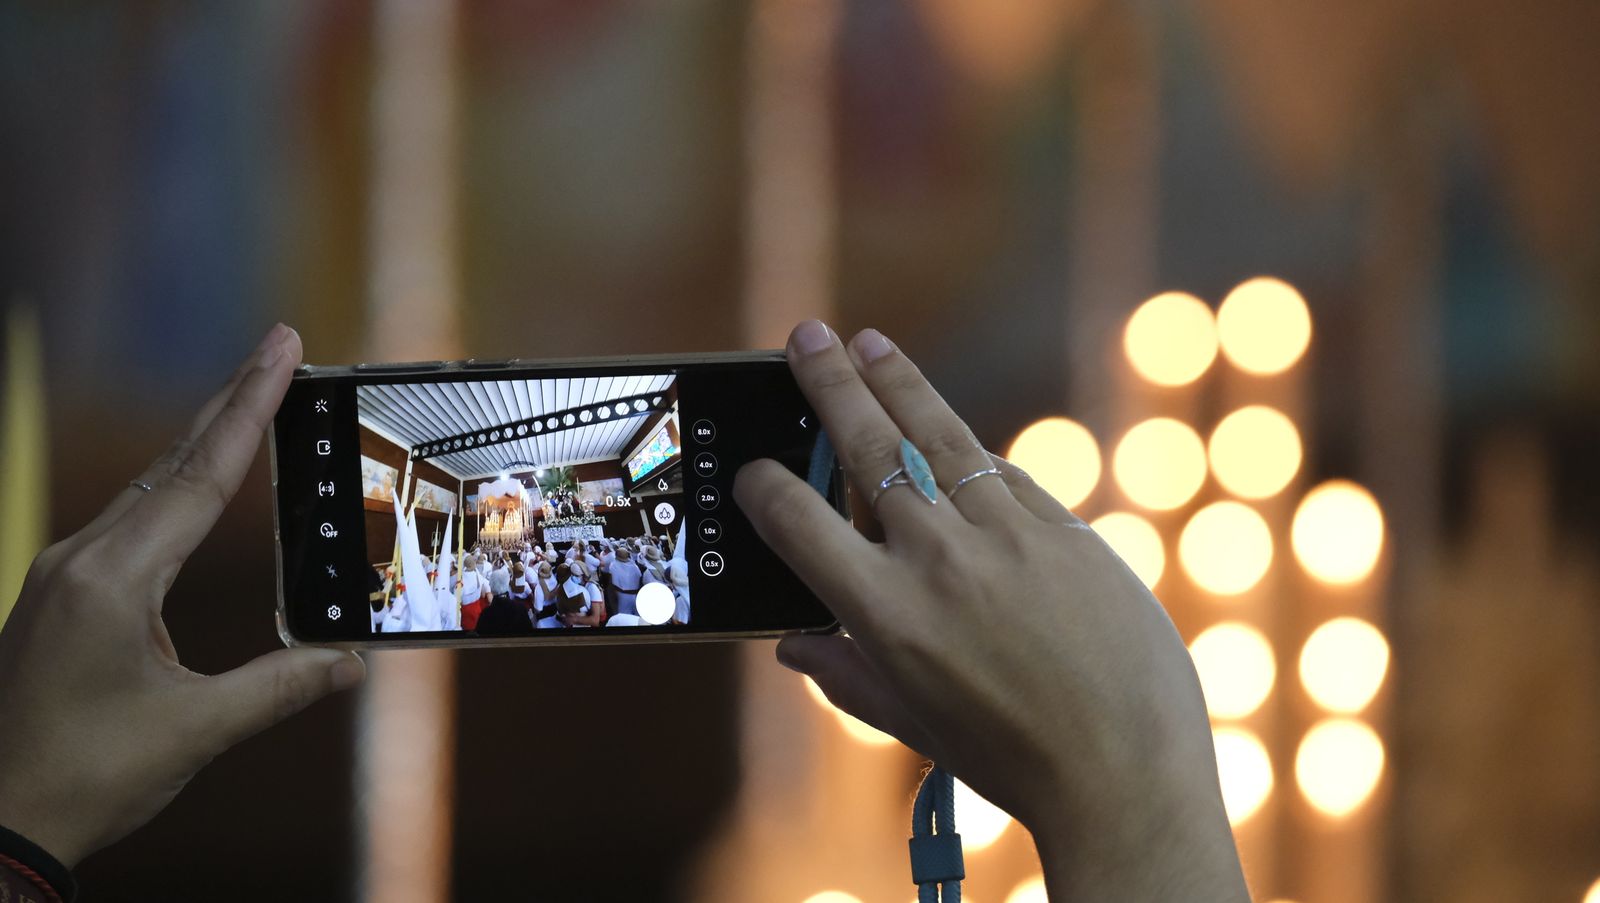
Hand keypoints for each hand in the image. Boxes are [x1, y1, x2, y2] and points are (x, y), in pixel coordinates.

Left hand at [0, 324, 364, 866]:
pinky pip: (129, 522)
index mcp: (112, 579)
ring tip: (251, 401)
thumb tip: (349, 662)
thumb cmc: (82, 776)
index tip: (281, 349)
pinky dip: (175, 489)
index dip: (248, 408)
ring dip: (203, 442)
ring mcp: (64, 575)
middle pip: (172, 464)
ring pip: (148, 490)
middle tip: (277, 345)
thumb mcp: (195, 731)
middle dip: (231, 401)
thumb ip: (278, 687)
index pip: (200, 476)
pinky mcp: (61, 596)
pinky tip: (196, 486)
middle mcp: (81, 560)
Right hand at [734, 321, 1247, 902]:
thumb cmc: (1012, 758)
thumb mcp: (912, 725)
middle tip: (807, 337)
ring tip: (869, 344)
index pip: (800, 524)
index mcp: (886, 614)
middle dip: (831, 385)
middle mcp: (939, 560)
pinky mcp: (1065, 528)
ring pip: (939, 436)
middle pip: (869, 448)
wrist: (1126, 768)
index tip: (755, 471)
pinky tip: (948, 434)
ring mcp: (1007, 535)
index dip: (766, 488)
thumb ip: (846, 676)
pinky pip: (1002, 474)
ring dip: (898, 384)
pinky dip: (967, 452)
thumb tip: (793, 647)